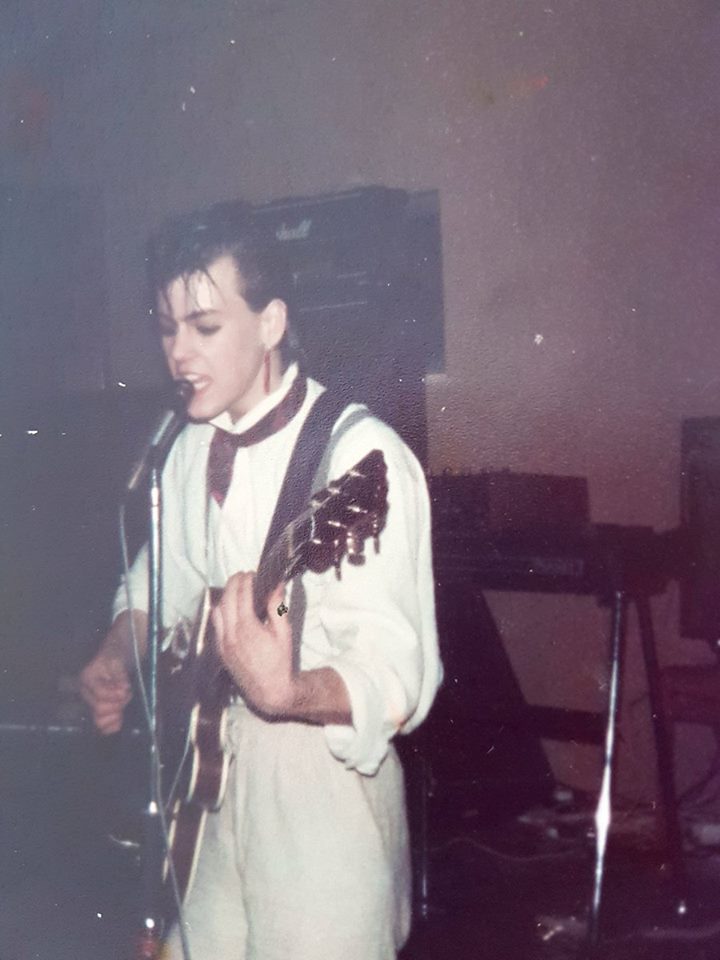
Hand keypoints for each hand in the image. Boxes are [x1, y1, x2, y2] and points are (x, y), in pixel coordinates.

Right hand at [79, 651, 131, 733]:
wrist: (115, 657)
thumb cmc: (115, 656)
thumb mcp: (117, 660)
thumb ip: (120, 675)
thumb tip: (123, 689)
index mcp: (87, 678)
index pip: (100, 695)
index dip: (116, 695)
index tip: (126, 689)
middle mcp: (86, 693)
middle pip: (99, 708)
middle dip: (117, 703)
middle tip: (126, 694)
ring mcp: (91, 703)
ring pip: (100, 720)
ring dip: (116, 714)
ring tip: (123, 701)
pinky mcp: (99, 710)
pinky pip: (102, 727)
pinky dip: (112, 725)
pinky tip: (120, 719)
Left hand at [213, 572, 292, 716]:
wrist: (269, 690)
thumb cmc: (280, 662)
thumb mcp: (284, 633)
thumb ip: (277, 608)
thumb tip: (276, 586)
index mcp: (247, 628)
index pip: (242, 595)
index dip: (246, 580)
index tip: (253, 573)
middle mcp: (231, 634)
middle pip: (226, 599)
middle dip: (234, 583)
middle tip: (243, 576)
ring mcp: (223, 643)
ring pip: (217, 611)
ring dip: (225, 596)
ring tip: (236, 590)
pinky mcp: (220, 651)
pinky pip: (215, 625)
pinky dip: (221, 612)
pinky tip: (230, 609)